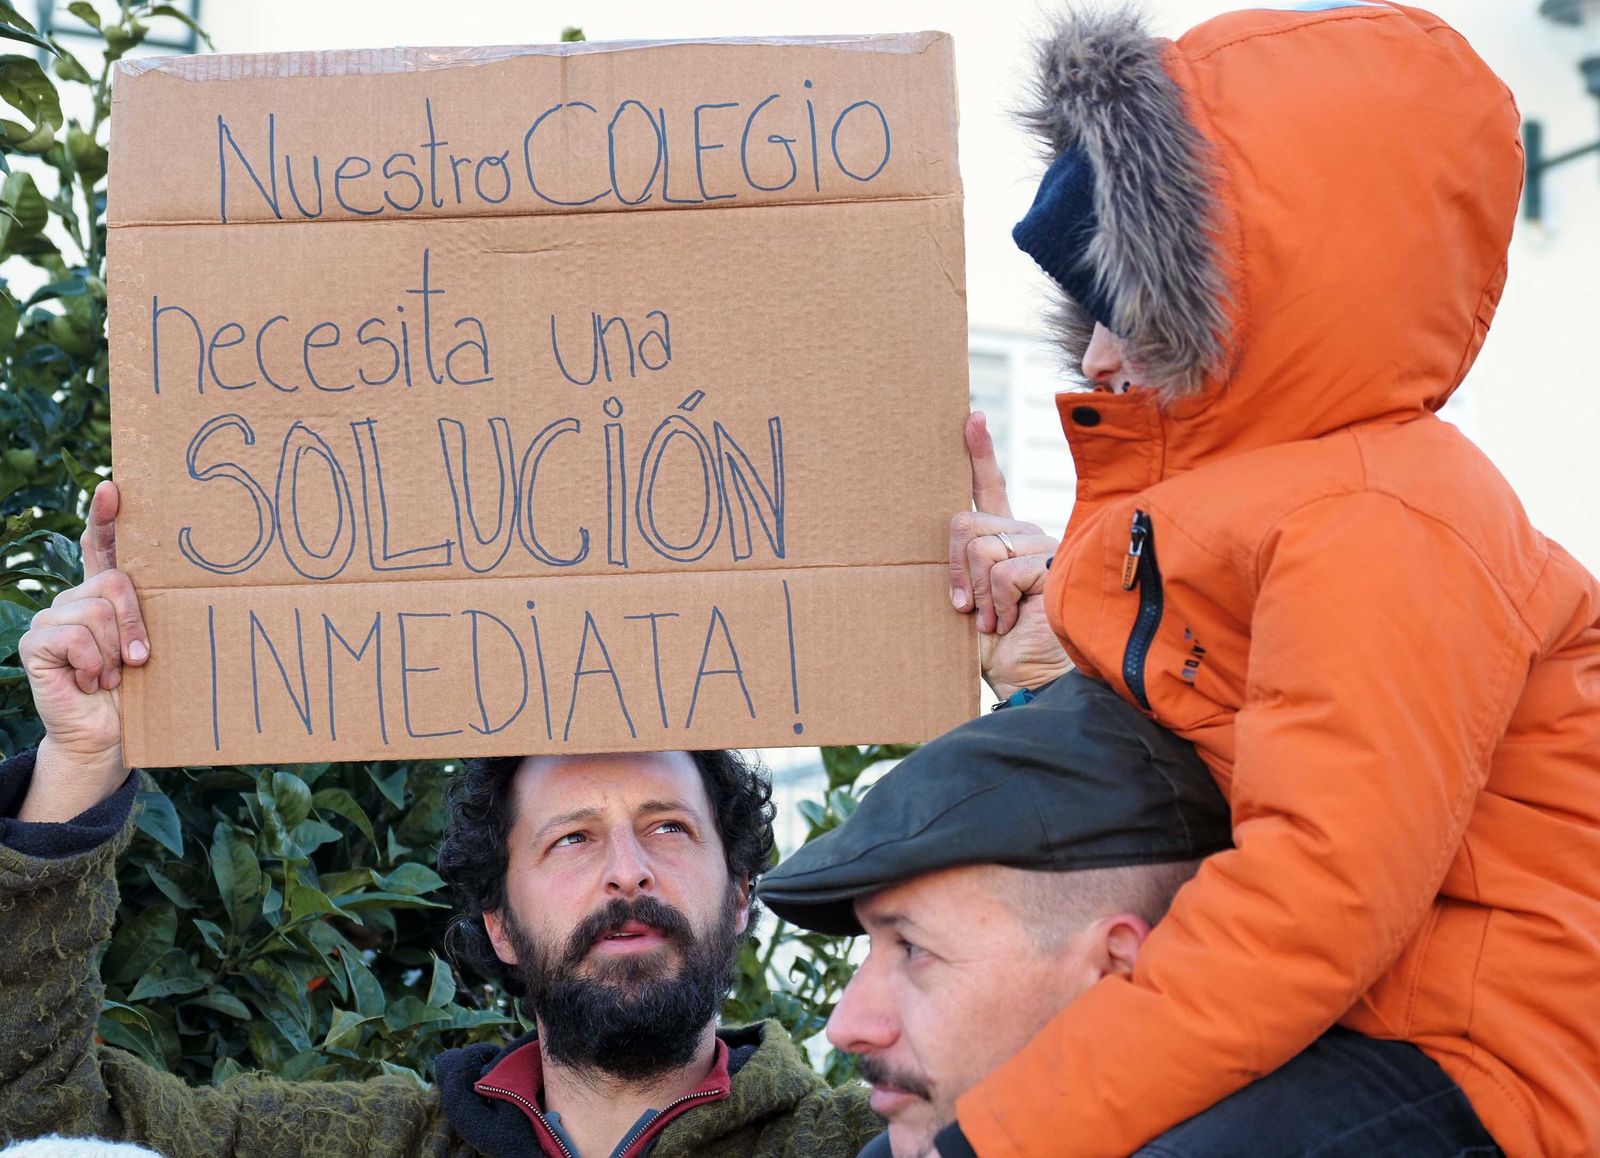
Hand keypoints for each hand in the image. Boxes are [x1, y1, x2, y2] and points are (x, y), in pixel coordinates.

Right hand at [17, 481, 148, 820]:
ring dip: (114, 651)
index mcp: (107, 595)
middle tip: (140, 658)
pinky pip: (75, 635)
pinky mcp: (35, 642)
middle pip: (115, 582)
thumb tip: (189, 584)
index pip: (102, 545)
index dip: (106, 516)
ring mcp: (52, 619)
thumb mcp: (156, 645)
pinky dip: (92, 663)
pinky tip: (89, 681)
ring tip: (112, 675)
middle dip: (135, 623)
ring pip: (97, 611)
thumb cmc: (141, 692)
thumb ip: (156, 613)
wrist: (111, 736)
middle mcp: (76, 600)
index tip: (114, 487)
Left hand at [949, 412, 1071, 698]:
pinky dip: (998, 602)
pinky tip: (1012, 621)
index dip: (980, 454)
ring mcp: (1041, 547)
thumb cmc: (998, 650)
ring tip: (994, 620)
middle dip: (955, 566)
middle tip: (966, 606)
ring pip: (982, 546)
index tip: (972, 419)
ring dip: (978, 592)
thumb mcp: (969, 602)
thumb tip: (950, 534)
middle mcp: (1025, 536)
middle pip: (966, 520)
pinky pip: (1003, 570)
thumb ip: (962, 568)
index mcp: (1004, 540)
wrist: (1029, 681)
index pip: (991, 488)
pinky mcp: (1052, 564)